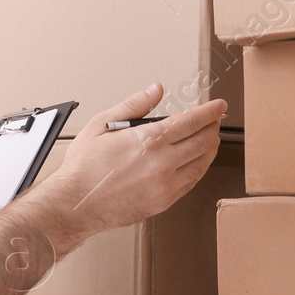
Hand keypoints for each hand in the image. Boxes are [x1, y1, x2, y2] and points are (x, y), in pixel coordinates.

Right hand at [43, 83, 224, 245]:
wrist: (76, 204)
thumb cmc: (84, 167)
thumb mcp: (101, 125)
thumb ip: (133, 105)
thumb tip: (155, 89)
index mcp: (149, 141)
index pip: (192, 121)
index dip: (210, 111)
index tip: (219, 106)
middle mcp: (163, 163)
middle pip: (203, 140)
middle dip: (213, 126)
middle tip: (215, 120)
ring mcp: (166, 185)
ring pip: (202, 163)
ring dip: (211, 147)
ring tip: (211, 138)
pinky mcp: (165, 201)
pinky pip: (192, 182)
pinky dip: (200, 168)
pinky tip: (197, 162)